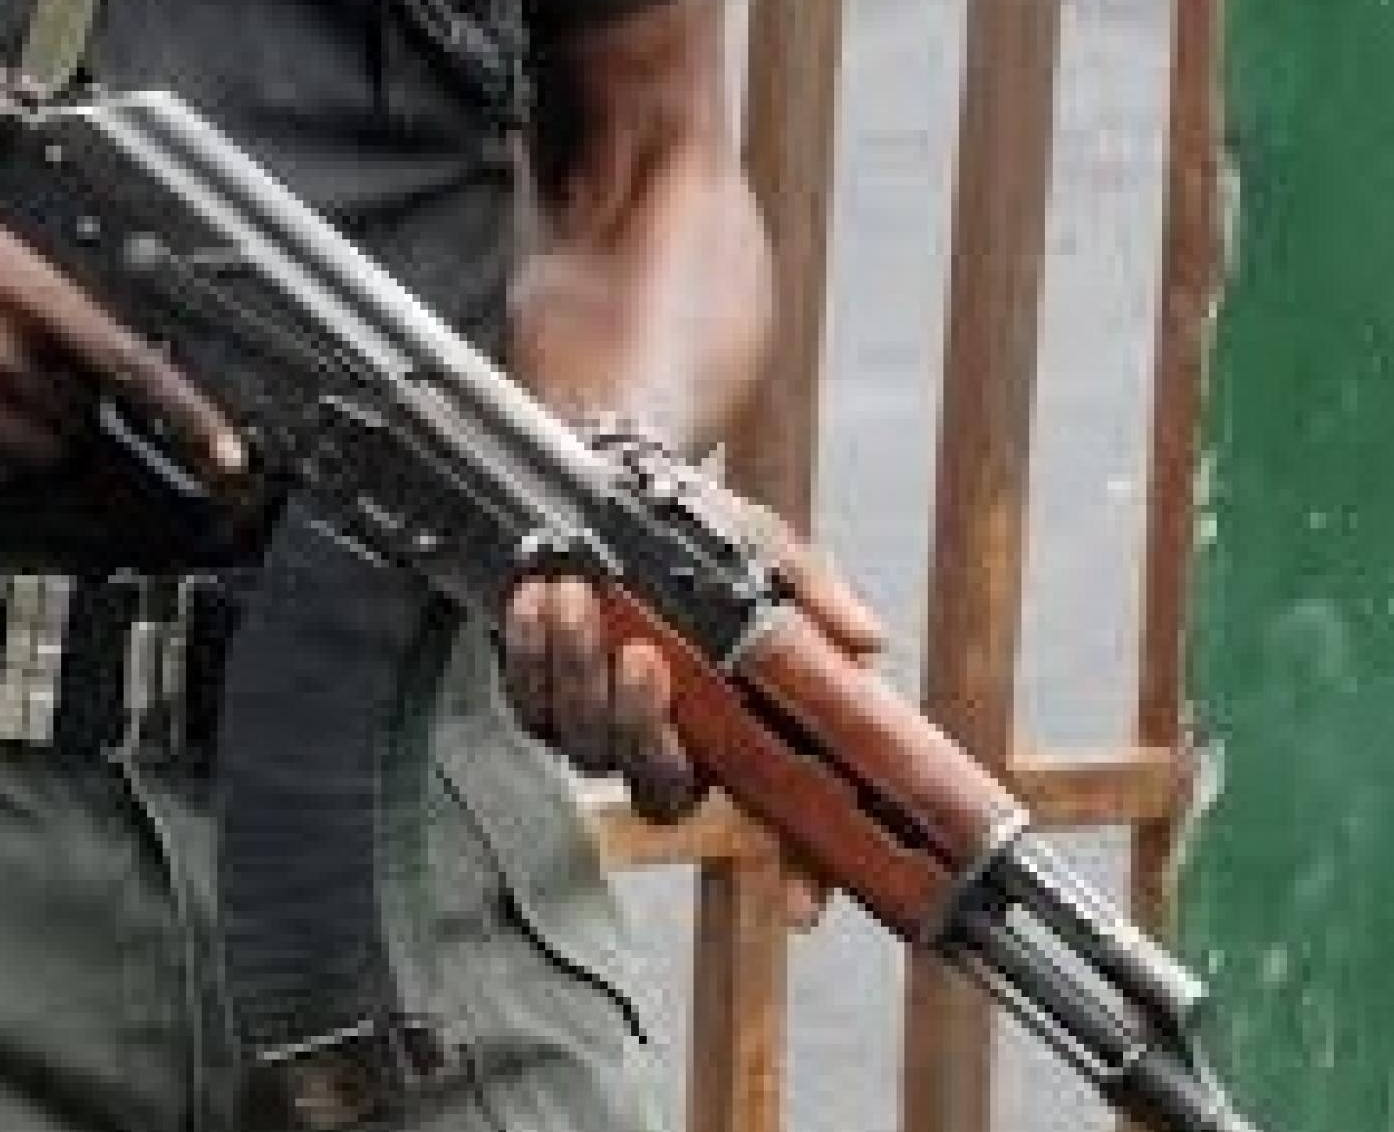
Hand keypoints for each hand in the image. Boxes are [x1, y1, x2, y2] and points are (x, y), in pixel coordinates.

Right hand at [0, 195, 241, 488]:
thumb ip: (42, 288)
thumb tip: (100, 330)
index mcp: (17, 284)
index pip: (126, 361)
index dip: (183, 415)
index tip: (223, 454)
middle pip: (76, 417)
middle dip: (70, 410)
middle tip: (35, 384)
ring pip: (30, 451)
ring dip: (27, 436)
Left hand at [504, 495, 885, 926]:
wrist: (614, 487)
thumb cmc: (701, 538)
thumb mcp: (764, 553)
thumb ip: (811, 595)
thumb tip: (866, 640)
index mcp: (742, 733)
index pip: (782, 825)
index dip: (798, 874)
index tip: (800, 906)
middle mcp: (673, 748)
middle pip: (660, 793)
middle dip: (646, 729)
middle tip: (645, 657)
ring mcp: (600, 730)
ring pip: (585, 746)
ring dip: (577, 674)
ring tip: (577, 598)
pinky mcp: (538, 701)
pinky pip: (526, 703)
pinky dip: (529, 651)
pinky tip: (538, 599)